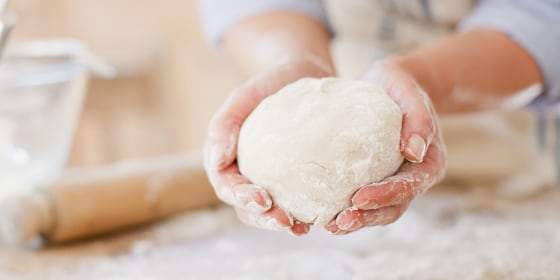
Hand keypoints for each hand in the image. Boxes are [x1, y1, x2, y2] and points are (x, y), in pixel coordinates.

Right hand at [204, 55, 333, 235]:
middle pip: (245, 206)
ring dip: (281, 224)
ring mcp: (266, 179)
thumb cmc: (267, 84)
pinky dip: (301, 213)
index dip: (242, 197)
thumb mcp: (242, 96)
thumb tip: (217, 160)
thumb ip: (224, 125)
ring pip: (266, 212)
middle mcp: (243, 173)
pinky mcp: (290, 181)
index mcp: (224, 157)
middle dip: (264, 219)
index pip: (226, 185)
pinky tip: (319, 217)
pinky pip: (291, 203)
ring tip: (303, 228)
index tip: (263, 200)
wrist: (299, 75)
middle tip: (287, 222)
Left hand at [326, 60, 446, 233]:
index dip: (386, 195)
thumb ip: (418, 118)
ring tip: (331, 226)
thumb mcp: (409, 91)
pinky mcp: (378, 179)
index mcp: (430, 161)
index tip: (359, 198)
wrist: (391, 84)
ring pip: (380, 210)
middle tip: (339, 222)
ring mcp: (396, 180)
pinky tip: (326, 214)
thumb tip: (414, 152)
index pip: (410, 185)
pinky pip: (366, 200)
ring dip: (357, 220)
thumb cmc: (401, 85)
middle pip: (394, 206)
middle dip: (367, 217)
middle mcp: (415, 177)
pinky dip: (350, 209)